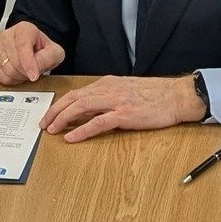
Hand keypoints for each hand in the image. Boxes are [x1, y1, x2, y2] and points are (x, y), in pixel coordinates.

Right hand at [0, 21, 65, 84]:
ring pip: (6, 71)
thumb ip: (48, 58)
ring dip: (19, 77)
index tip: (34, 76)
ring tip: (25, 70)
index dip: (29, 63)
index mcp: (24, 29)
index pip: (23, 46)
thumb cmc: (42, 48)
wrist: (32, 47)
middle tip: (33, 70)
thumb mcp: (54, 52)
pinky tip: (15, 73)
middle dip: (27, 73)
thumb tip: (34, 70)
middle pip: (15, 63)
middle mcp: (7, 35)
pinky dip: (9, 80)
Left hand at [44, 75, 206, 141]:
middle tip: (43, 123)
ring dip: (63, 119)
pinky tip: (71, 137)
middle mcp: (108, 89)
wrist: (176, 96)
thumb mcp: (127, 91)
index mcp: (108, 83)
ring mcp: (116, 101)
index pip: (78, 92)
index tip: (50, 114)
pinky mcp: (125, 115)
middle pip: (74, 98)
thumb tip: (90, 110)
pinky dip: (81, 130)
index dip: (61, 104)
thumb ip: (109, 97)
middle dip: (55, 111)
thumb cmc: (155, 95)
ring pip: (81, 107)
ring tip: (52, 130)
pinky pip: (97, 123)